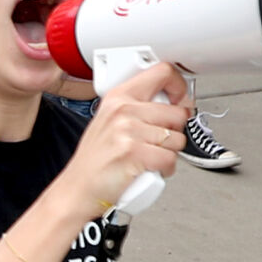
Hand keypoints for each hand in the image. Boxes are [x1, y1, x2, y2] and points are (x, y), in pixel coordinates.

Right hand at [55, 61, 190, 218]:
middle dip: (175, 131)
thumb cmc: (96, 159)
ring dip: (170, 153)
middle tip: (158, 141)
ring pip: (177, 139)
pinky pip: (170, 159)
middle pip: (178, 112)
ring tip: (150, 156)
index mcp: (119, 96)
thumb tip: (177, 104)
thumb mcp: (110, 121)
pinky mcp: (134, 153)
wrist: (79, 188)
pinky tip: (151, 169)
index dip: (180, 87)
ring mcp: (128, 131)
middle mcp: (123, 110)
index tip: (182, 99)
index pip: (163, 73)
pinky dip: (166, 169)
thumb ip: (139, 108)